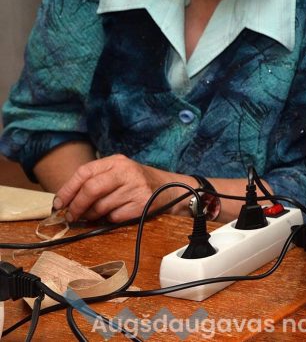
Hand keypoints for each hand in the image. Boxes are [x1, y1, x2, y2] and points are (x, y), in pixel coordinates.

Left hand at [53, 154, 178, 222]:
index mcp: (116, 161)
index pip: (84, 172)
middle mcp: (126, 172)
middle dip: (76, 206)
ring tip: (95, 215)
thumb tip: (65, 202)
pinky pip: (114, 217)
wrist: (171, 188)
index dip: (67, 190)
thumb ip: (94, 181)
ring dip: (92, 215)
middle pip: (90, 189)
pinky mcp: (141, 204)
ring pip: (100, 207)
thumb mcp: (118, 173)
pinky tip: (116, 214)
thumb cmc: (136, 182)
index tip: (58, 204)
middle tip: (71, 216)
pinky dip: (110, 219)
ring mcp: (135, 188)